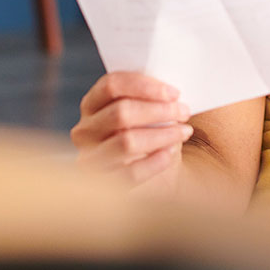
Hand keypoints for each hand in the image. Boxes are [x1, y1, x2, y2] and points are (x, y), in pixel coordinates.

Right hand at [71, 71, 193, 190]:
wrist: (152, 173)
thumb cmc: (149, 133)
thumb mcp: (146, 112)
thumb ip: (151, 99)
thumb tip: (172, 95)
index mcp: (92, 104)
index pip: (111, 85)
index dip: (144, 86)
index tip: (174, 93)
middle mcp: (85, 130)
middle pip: (120, 112)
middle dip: (158, 110)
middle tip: (184, 112)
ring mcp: (90, 158)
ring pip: (126, 142)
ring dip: (162, 135)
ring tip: (183, 132)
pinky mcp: (103, 184)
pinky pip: (131, 172)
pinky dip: (155, 162)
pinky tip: (170, 152)